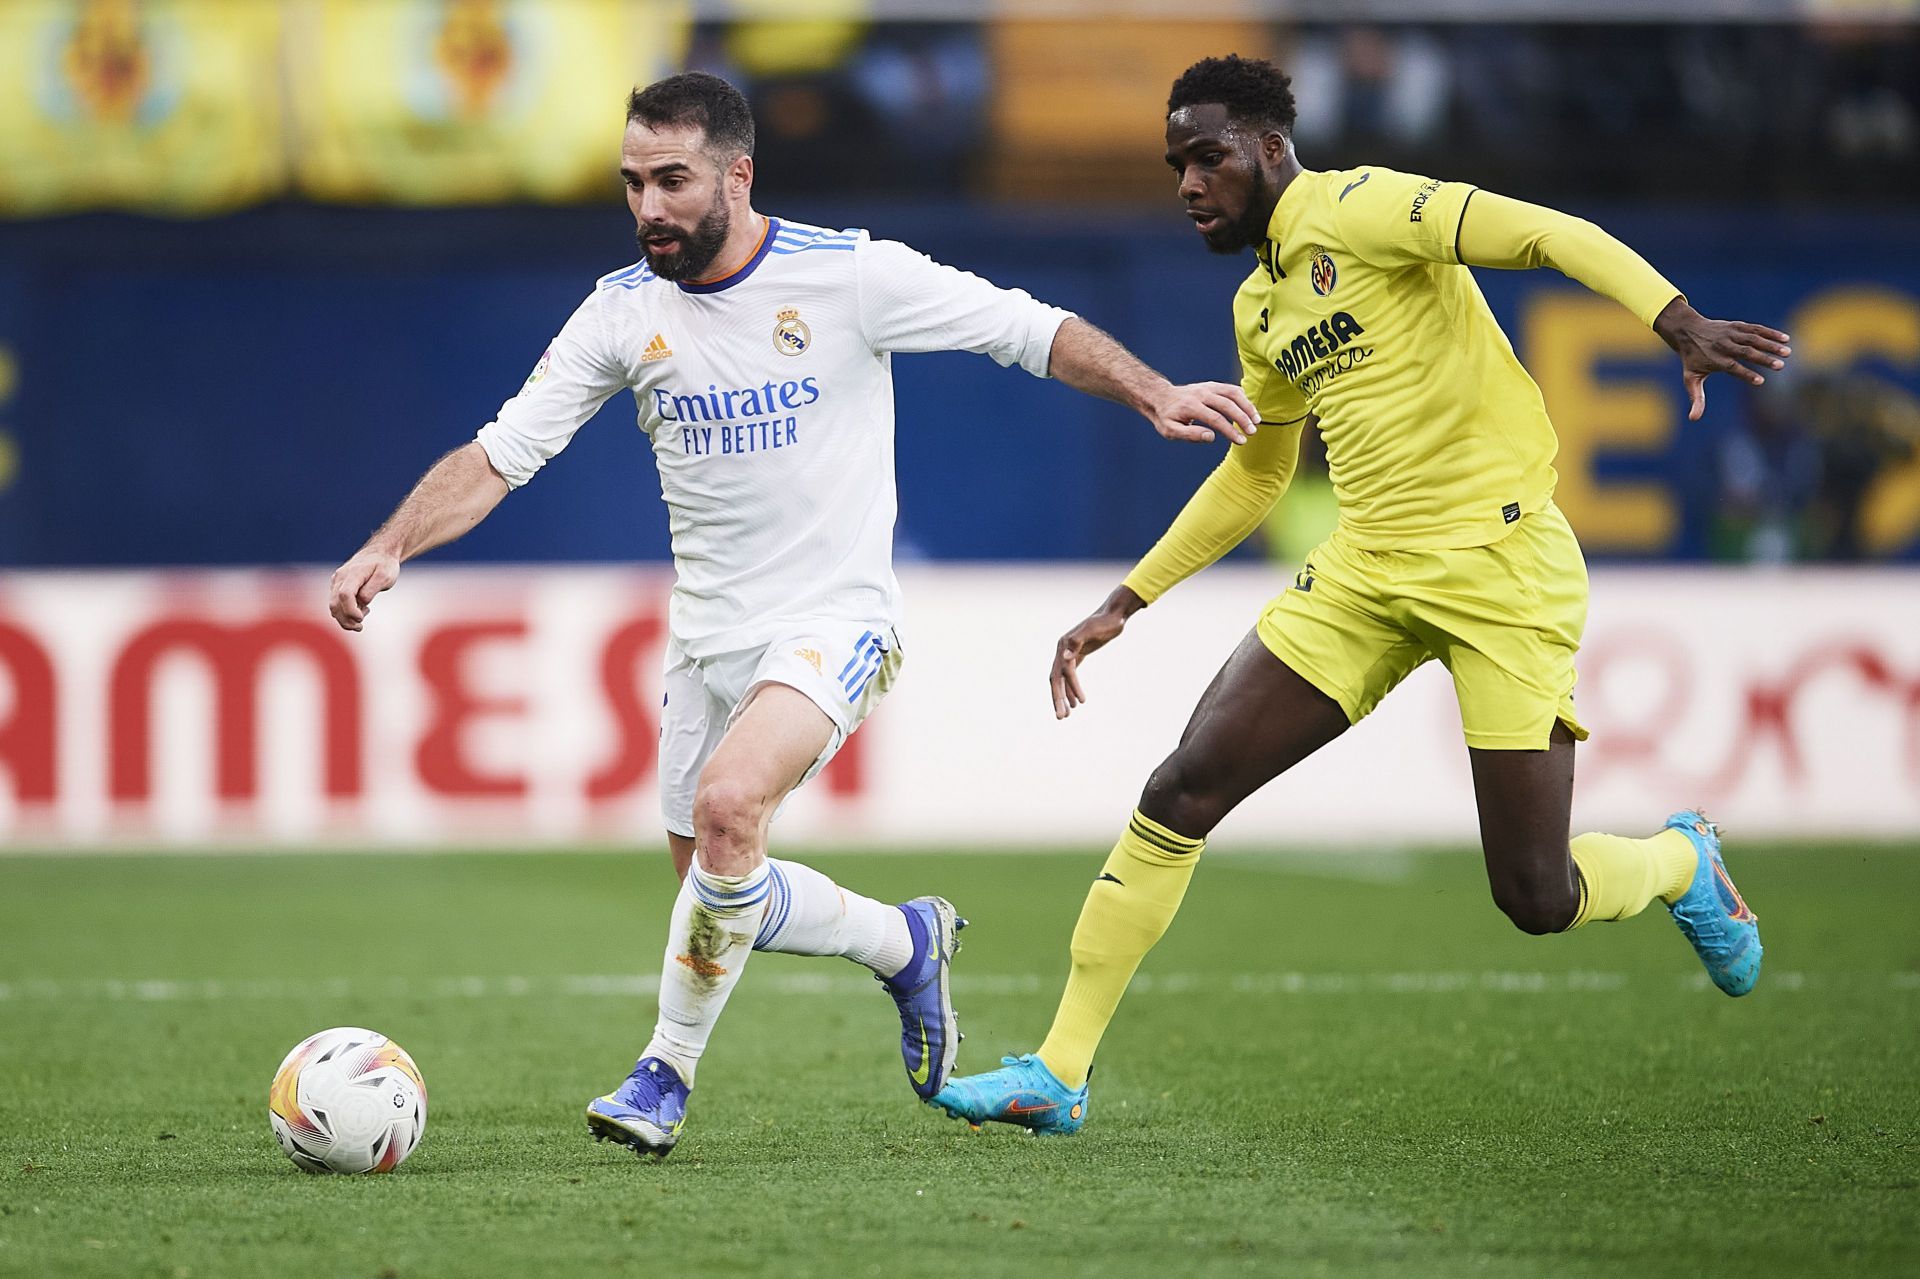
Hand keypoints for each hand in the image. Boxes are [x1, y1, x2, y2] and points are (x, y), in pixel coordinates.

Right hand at [328, 550, 399, 631]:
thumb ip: (371, 590)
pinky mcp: (337, 586)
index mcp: (353, 573)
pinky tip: (361, 610)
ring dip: (344, 619)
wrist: (379, 553)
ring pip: (333, 606)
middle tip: (360, 627)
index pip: (344, 595)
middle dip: (346, 620)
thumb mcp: (385, 576)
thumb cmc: (384, 565)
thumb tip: (361, 603)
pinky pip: (336, 603)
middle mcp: (340, 577)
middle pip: (335, 604)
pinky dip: (345, 612)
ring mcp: (336, 582)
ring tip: (361, 621)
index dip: (350, 610)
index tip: (361, 618)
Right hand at [1051, 586, 1145, 718]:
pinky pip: (1070, 676)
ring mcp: (1068, 653)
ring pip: (1062, 680)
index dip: (1071, 687)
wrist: (1114, 614)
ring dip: (1064, 698)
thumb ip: (1077, 641)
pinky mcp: (1077, 655)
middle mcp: (1062, 649)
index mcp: (1064, 644)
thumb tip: (1063, 656)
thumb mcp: (1093, 630)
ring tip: (1067, 715)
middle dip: (1058, 699)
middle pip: (1056, 679)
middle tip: (1061, 718)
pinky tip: (1076, 702)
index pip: (1064, 671)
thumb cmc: (1106, 622)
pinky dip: (1072, 689)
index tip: (1082, 702)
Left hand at [1143, 381, 1257, 444]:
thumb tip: (1211, 437)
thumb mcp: (1170, 431)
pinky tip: (1250, 410)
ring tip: (1257, 420)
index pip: (1215, 418)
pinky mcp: (1213, 385)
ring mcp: (1208, 387)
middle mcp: (1201, 394)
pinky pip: (1231, 389)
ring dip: (1247, 406)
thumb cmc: (1166, 417)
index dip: (1230, 430)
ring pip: (1233, 393)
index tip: (1241, 441)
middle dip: (1242, 418)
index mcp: (1190, 406)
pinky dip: (1243, 398)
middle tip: (1252, 432)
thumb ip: (1190, 434)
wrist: (1161, 397)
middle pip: (1227, 404)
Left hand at [1652, 298, 1791, 422]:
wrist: (1687, 330)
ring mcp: (1730, 334)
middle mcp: (1723, 346)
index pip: (1732, 367)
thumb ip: (1696, 398)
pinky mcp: (1736, 326)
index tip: (1761, 381)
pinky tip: (1785, 339)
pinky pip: (1755, 329)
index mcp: (1714, 360)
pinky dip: (1770, 333)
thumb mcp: (1690, 378)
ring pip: (1753, 339)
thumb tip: (1693, 419)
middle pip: (1745, 352)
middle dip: (1763, 359)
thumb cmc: (1691, 359)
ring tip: (1787, 352)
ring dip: (1771, 345)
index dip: (1746, 374)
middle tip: (1780, 366)